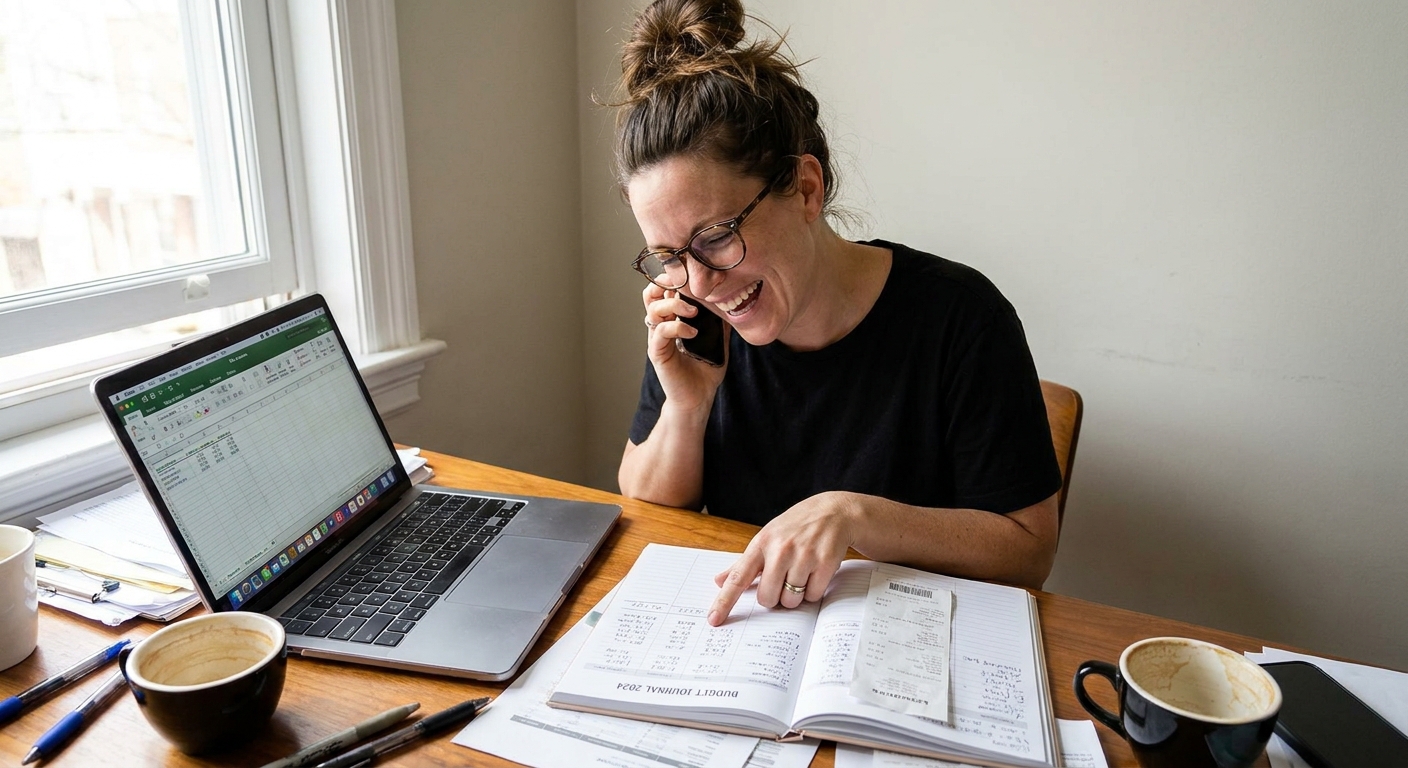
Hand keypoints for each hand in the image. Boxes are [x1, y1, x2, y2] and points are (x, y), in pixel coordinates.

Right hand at [642, 283, 727, 412]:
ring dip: (673, 306)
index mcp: (673, 320)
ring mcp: (657, 339)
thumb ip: (720, 320)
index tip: (692, 277)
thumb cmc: (706, 369)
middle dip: (666, 286)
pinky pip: (660, 333)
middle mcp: (661, 326)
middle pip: (650, 295)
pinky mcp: (657, 353)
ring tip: (694, 313)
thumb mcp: (718, 339)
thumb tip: (731, 301)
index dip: (673, 280)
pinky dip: (676, 327)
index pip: (664, 291)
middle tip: (685, 289)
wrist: (698, 398)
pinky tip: (692, 332)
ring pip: (653, 310)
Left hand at [708, 491, 859, 625]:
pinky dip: (813, 590)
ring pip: (791, 600)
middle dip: (775, 596)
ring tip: (802, 572)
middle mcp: (780, 549)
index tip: (714, 620)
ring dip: (796, 594)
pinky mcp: (825, 562)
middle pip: (767, 598)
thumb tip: (719, 581)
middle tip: (783, 579)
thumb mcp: (767, 538)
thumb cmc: (795, 528)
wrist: (833, 512)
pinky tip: (815, 572)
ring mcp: (803, 556)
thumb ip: (743, 563)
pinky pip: (812, 596)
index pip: (738, 577)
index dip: (724, 601)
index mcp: (761, 544)